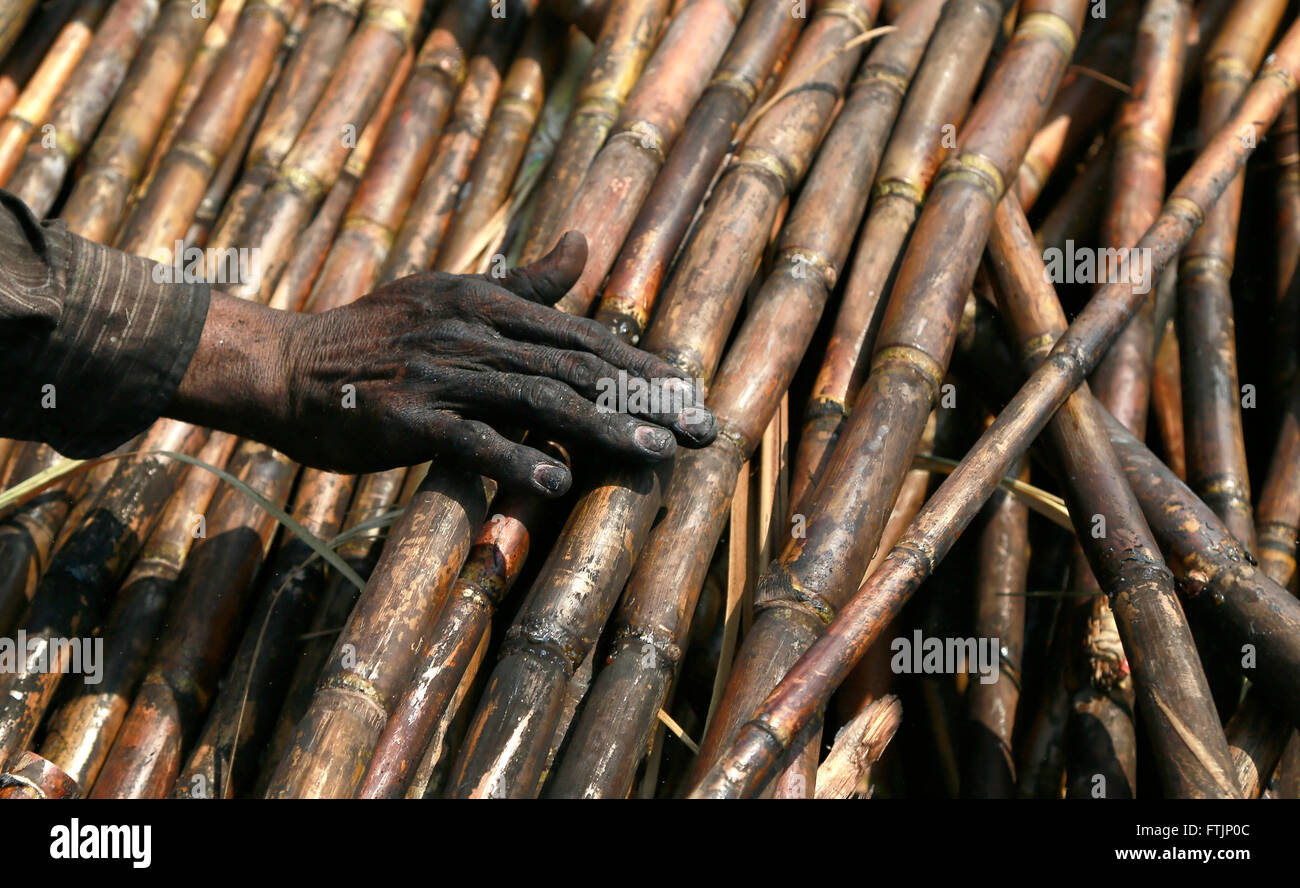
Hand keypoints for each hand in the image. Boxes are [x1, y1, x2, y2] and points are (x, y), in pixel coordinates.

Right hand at [169, 232, 715, 494]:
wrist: (284, 367)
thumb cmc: (374, 336)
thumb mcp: (451, 295)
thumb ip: (524, 283)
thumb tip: (583, 245)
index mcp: (487, 304)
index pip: (581, 335)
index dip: (641, 364)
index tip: (690, 391)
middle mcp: (472, 332)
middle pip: (575, 367)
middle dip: (644, 401)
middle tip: (702, 430)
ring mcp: (440, 374)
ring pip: (537, 401)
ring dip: (602, 429)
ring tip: (655, 456)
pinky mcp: (407, 418)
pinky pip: (469, 441)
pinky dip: (515, 459)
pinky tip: (559, 481)